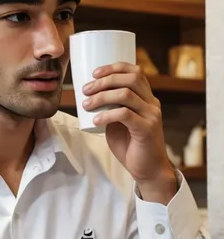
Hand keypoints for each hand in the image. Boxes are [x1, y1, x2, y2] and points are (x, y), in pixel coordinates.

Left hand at [82, 62, 176, 202]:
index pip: (135, 72)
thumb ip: (112, 109)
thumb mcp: (120, 123)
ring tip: (86, 104)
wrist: (148, 170)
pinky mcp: (146, 129)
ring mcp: (151, 116)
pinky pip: (125, 115)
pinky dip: (107, 114)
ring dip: (102, 96)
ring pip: (126, 95)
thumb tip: (92, 98)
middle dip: (104, 81)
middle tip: (86, 90)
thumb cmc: (132, 146)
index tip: (95, 73)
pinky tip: (96, 120)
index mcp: (147, 98)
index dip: (115, 68)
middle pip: (130, 79)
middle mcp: (152, 103)